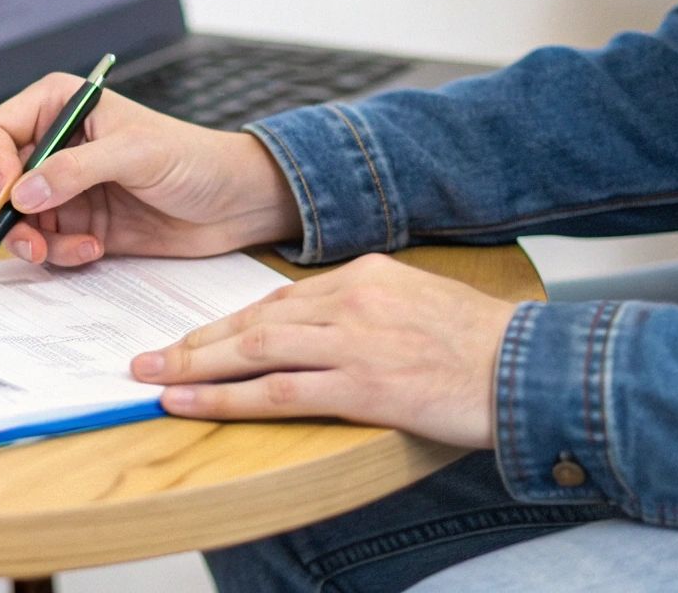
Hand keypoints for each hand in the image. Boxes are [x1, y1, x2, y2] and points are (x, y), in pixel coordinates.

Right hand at [0, 73, 300, 265]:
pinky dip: (62, 254)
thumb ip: (76, 170)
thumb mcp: (136, 154)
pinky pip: (49, 244)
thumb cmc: (194, 158)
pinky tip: (94, 251)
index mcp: (61, 107)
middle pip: (1, 181)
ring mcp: (67, 188)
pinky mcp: (81, 224)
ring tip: (73, 250)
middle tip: (30, 240)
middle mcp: (57, 146)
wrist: (234, 203)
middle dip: (11, 215)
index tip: (10, 196)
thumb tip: (23, 193)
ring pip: (20, 220)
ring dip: (36, 242)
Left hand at [131, 254, 516, 447]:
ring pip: (253, 351)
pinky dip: (225, 398)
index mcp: (364, 274)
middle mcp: (350, 299)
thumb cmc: (481, 344)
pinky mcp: (361, 385)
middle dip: (194, 340)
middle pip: (253, 320)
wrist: (530, 367)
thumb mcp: (419, 300)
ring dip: (195, 366)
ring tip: (152, 378)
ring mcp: (353, 341)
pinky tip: (189, 403)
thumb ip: (368, 307)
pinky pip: (277, 392)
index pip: (279, 297)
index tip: (196, 336)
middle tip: (147, 355)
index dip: (230, 322)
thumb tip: (323, 327)